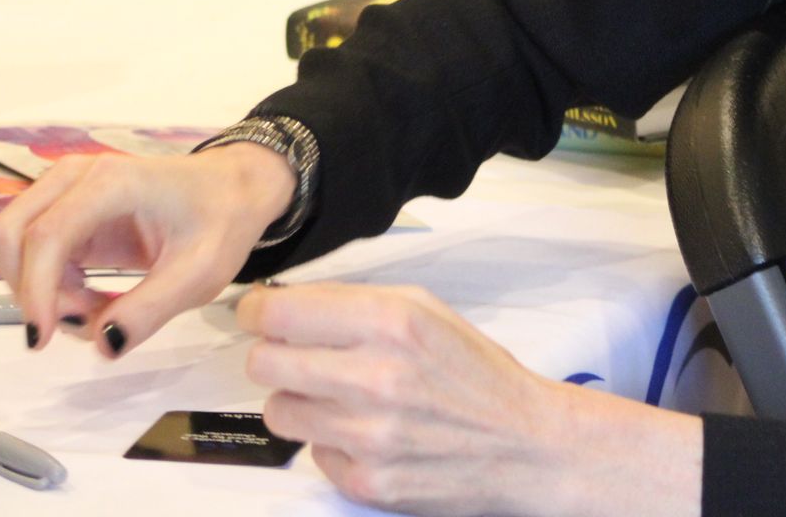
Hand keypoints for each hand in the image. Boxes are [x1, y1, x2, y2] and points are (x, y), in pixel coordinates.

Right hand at [0, 144, 295, 354]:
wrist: (236, 189)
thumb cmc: (223, 220)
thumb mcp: (201, 273)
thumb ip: (151, 310)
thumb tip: (103, 344)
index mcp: (112, 182)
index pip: (46, 235)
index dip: (35, 290)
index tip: (43, 339)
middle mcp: (76, 178)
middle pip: (10, 234)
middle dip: (32, 290)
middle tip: (84, 319)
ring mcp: (66, 191)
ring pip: (15, 247)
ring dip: (43, 291)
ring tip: (100, 310)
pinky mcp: (67, 213)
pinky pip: (34, 255)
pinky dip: (52, 286)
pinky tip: (95, 301)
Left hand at [239, 283, 701, 516]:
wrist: (527, 444)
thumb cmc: (477, 373)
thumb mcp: (428, 312)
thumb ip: (357, 304)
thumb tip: (282, 304)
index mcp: (392, 322)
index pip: (278, 313)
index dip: (258, 312)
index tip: (258, 314)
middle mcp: (375, 376)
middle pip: (264, 363)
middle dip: (276, 356)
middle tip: (302, 357)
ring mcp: (368, 435)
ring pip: (279, 411)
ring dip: (302, 401)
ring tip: (342, 398)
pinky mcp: (366, 481)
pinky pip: (313, 454)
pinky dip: (332, 443)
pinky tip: (369, 434)